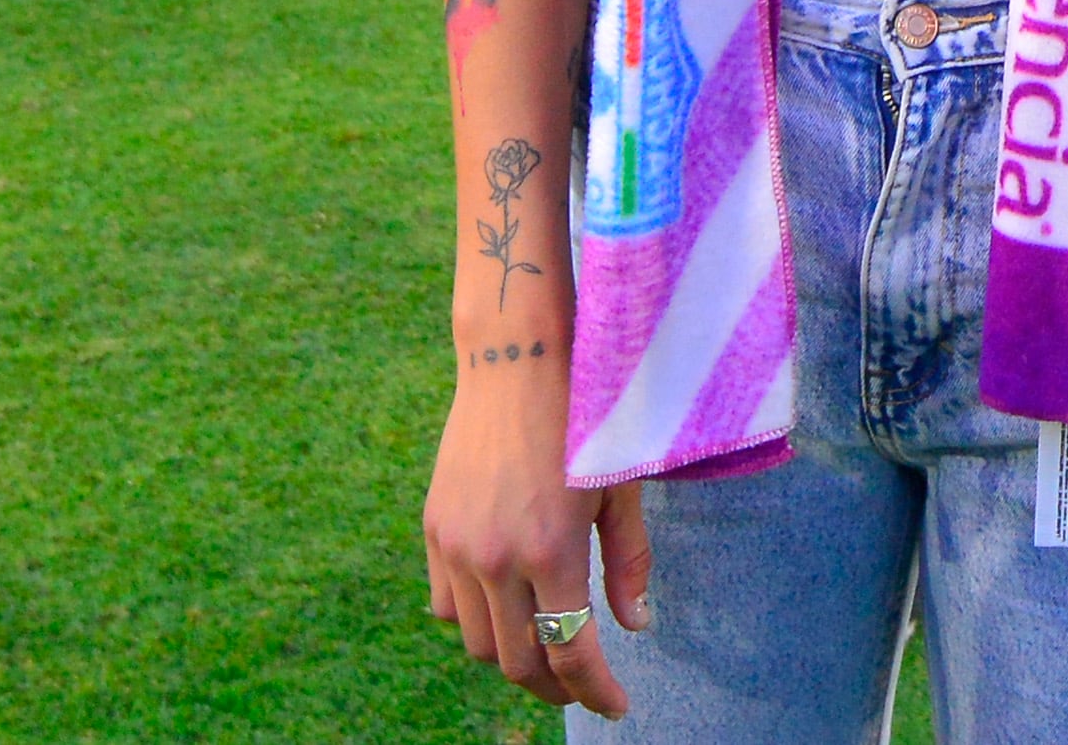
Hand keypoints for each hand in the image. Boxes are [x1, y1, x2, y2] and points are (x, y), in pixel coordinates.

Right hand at [422, 364, 651, 717]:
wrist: (517, 361)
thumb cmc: (583, 419)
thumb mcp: (620, 489)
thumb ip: (628, 563)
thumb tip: (635, 626)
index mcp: (551, 550)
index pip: (571, 651)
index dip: (595, 691)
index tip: (615, 707)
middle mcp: (496, 558)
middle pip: (519, 661)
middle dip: (556, 686)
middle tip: (582, 686)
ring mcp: (457, 546)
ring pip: (477, 643)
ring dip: (514, 658)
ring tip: (545, 649)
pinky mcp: (433, 529)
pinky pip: (446, 606)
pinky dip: (476, 622)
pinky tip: (505, 610)